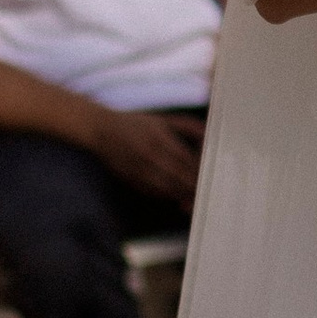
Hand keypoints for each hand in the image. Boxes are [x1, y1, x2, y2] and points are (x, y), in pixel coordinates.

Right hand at [84, 107, 200, 204]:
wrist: (101, 131)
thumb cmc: (136, 123)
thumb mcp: (162, 119)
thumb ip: (187, 126)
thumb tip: (209, 134)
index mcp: (160, 139)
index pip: (186, 160)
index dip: (201, 169)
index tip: (214, 174)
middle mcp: (150, 157)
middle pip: (180, 177)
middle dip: (196, 185)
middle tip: (211, 190)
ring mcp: (140, 171)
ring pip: (168, 189)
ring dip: (184, 194)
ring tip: (199, 197)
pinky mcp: (132, 181)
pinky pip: (155, 193)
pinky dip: (169, 196)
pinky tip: (179, 197)